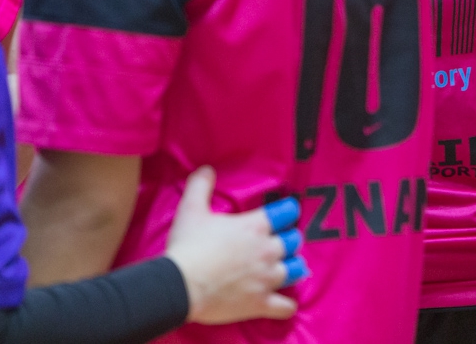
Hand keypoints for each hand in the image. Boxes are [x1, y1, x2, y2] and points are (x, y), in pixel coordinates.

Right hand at [165, 167, 302, 324]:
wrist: (180, 285)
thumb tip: (206, 169)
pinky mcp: (261, 303)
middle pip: (295, 241)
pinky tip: (285, 303)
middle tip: (280, 242)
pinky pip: (286, 306)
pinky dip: (287, 305)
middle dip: (290, 241)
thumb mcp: (191, 209)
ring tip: (284, 268)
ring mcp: (267, 278)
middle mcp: (268, 250)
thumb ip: (201, 186)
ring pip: (296, 270)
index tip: (284, 214)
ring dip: (292, 268)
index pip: (287, 212)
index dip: (287, 212)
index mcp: (256, 226)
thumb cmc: (188, 246)